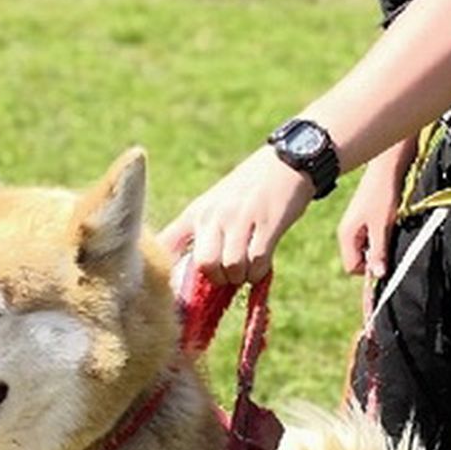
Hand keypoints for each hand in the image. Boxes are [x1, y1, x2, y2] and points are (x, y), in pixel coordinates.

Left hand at [158, 147, 313, 285]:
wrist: (285, 161)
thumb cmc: (247, 190)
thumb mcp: (214, 204)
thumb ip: (201, 233)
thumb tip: (190, 274)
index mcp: (196, 212)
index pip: (167, 244)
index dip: (165, 270)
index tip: (173, 287)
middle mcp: (214, 215)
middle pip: (204, 264)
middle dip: (217, 278)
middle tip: (227, 274)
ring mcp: (240, 219)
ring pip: (232, 267)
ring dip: (241, 276)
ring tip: (246, 268)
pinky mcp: (268, 224)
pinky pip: (257, 262)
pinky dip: (258, 273)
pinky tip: (261, 265)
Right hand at [337, 148, 409, 278]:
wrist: (387, 165)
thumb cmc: (383, 193)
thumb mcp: (382, 225)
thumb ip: (378, 252)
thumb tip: (377, 276)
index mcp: (346, 235)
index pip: (352, 267)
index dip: (369, 270)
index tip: (386, 261)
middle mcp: (348, 232)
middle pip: (359, 260)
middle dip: (375, 259)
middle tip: (391, 245)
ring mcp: (357, 224)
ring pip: (367, 249)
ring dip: (381, 247)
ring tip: (391, 231)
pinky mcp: (366, 218)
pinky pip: (372, 237)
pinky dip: (383, 237)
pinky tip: (392, 225)